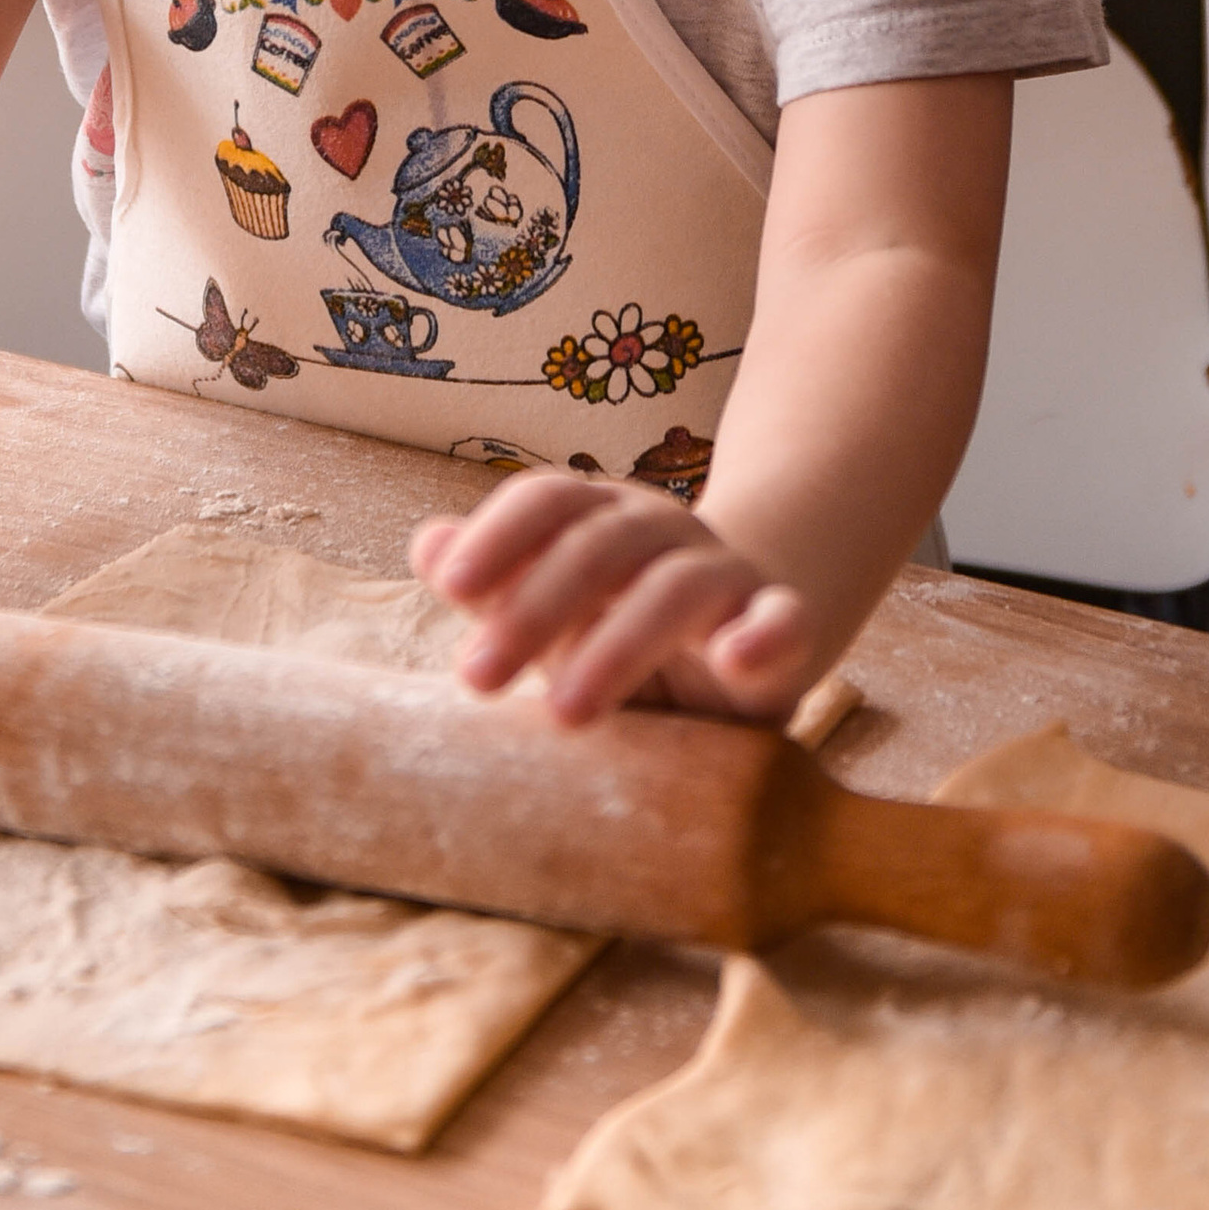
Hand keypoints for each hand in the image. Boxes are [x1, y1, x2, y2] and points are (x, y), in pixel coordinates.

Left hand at [411, 473, 814, 726]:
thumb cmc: (623, 628)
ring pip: (675, 587)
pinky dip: (763, 632)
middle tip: (477, 675)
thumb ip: (496, 582)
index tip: (450, 587)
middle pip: (599, 544)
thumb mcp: (554, 611)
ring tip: (564, 710)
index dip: (500, 535)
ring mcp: (726, 574)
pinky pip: (781, 619)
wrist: (745, 640)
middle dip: (534, 608)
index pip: (550, 499)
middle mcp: (664, 530)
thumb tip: (426, 543)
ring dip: (617, 644)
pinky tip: (737, 658)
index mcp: (603, 516)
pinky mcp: (781, 627)